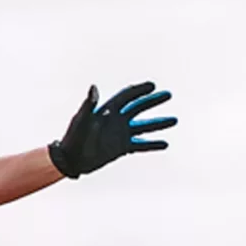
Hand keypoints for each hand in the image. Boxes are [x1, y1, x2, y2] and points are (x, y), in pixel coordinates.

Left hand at [49, 81, 175, 178]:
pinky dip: (152, 144)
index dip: (139, 90)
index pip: (126, 96)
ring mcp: (120, 134)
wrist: (71, 160)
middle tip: (168, 94)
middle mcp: (116, 120)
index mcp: (107, 110)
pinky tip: (165, 144)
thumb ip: (89, 105)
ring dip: (158, 122)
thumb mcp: (82, 120)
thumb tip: (93, 87)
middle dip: (153, 101)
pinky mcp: (122, 147)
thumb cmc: (73, 138)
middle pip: (138, 107)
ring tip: (174, 120)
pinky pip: (141, 145)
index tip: (153, 86)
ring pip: (144, 126)